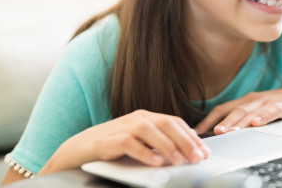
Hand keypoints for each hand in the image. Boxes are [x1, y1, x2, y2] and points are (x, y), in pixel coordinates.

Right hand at [39, 110, 210, 174]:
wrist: (77, 150)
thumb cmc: (110, 148)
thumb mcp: (138, 143)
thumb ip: (158, 143)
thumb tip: (186, 147)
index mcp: (145, 118)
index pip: (174, 122)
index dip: (192, 136)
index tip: (205, 151)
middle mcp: (135, 119)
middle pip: (166, 124)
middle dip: (186, 141)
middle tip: (199, 157)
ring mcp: (121, 127)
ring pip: (150, 130)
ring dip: (168, 145)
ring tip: (180, 160)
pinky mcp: (108, 140)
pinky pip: (129, 143)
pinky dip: (145, 152)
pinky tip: (156, 162)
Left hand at [194, 81, 281, 134]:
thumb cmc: (278, 105)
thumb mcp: (257, 111)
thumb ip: (241, 120)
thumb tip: (221, 133)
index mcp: (245, 101)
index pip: (222, 108)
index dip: (209, 119)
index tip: (197, 131)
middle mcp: (254, 100)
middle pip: (234, 110)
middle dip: (223, 122)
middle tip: (213, 132)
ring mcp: (268, 101)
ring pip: (251, 111)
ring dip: (239, 121)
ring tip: (230, 131)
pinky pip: (273, 111)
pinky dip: (264, 117)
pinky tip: (257, 123)